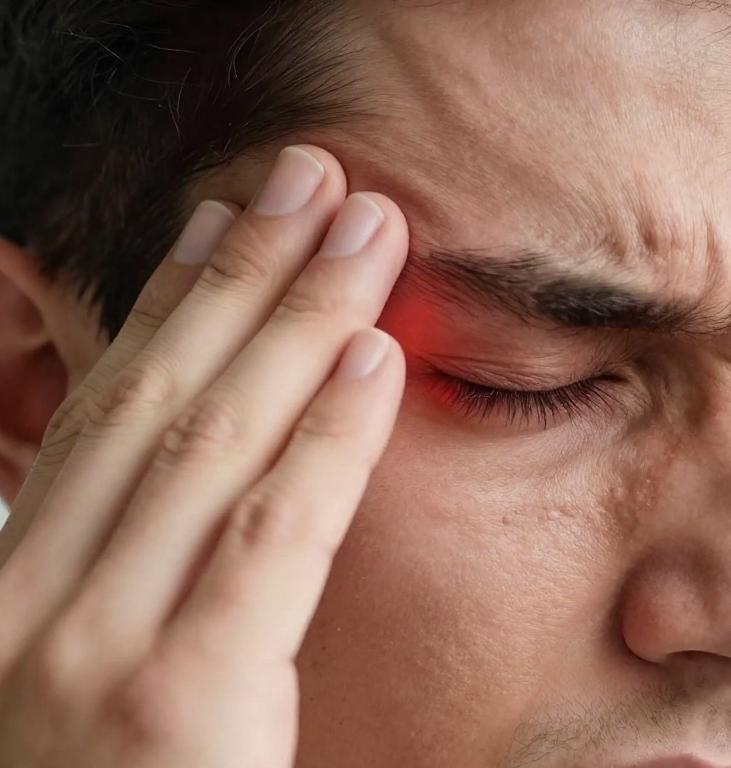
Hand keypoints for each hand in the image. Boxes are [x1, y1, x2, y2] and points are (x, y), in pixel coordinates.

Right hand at [0, 146, 408, 767]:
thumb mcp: (89, 676)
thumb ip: (137, 577)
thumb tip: (203, 487)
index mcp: (15, 590)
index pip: (101, 411)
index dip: (165, 304)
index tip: (224, 220)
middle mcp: (34, 600)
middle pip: (156, 396)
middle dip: (242, 274)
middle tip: (311, 178)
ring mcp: (90, 649)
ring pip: (207, 439)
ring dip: (292, 317)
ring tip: (357, 226)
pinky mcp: (172, 702)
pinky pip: (268, 534)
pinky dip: (325, 436)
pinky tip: (371, 354)